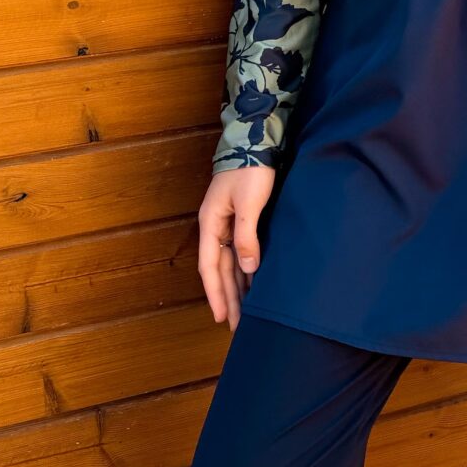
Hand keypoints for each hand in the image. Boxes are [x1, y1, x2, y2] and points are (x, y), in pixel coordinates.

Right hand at [197, 164, 277, 329]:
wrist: (257, 140)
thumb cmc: (250, 170)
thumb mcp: (248, 203)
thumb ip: (247, 235)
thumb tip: (248, 267)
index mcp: (211, 224)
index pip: (210, 268)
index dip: (216, 294)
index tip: (222, 318)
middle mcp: (216, 227)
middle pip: (220, 271)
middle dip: (228, 299)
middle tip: (236, 326)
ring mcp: (228, 224)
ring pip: (230, 264)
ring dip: (237, 288)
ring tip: (245, 313)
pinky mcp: (242, 219)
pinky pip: (241, 252)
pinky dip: (246, 270)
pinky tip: (254, 284)